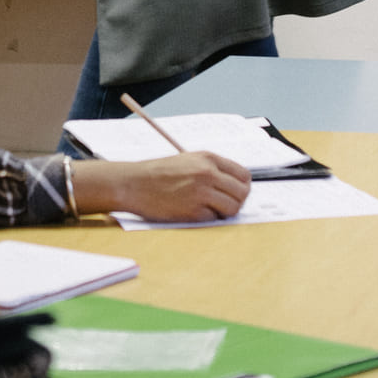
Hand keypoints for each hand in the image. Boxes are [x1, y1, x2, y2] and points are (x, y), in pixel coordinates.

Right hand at [74, 154, 251, 223]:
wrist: (134, 183)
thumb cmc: (158, 173)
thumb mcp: (188, 160)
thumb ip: (212, 168)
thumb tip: (235, 185)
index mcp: (208, 158)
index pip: (243, 174)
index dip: (242, 186)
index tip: (236, 192)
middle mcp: (208, 173)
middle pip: (242, 193)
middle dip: (237, 201)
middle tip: (225, 205)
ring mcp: (201, 192)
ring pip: (233, 208)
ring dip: (225, 212)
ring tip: (210, 210)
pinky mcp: (193, 211)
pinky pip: (214, 219)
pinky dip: (208, 218)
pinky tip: (193, 212)